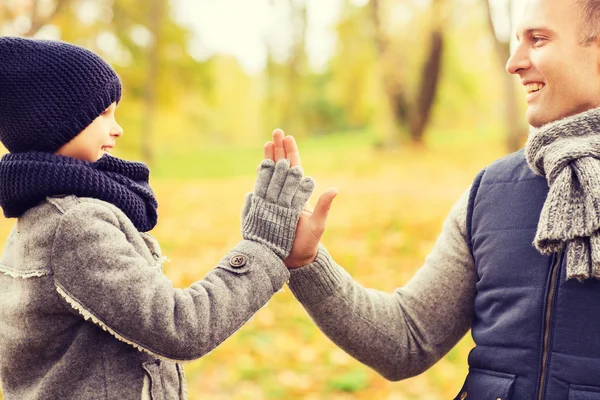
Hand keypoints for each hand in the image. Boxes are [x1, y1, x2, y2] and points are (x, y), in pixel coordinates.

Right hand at [264, 129, 337, 267]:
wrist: (293, 258)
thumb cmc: (308, 242)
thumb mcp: (317, 224)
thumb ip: (323, 206)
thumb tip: (335, 189)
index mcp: (300, 194)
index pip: (295, 168)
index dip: (292, 153)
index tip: (289, 138)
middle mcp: (288, 193)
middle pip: (283, 165)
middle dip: (279, 148)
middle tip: (277, 131)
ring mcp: (276, 199)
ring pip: (272, 173)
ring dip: (269, 157)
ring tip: (267, 141)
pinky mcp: (266, 207)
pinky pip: (262, 187)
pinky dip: (261, 175)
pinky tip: (259, 164)